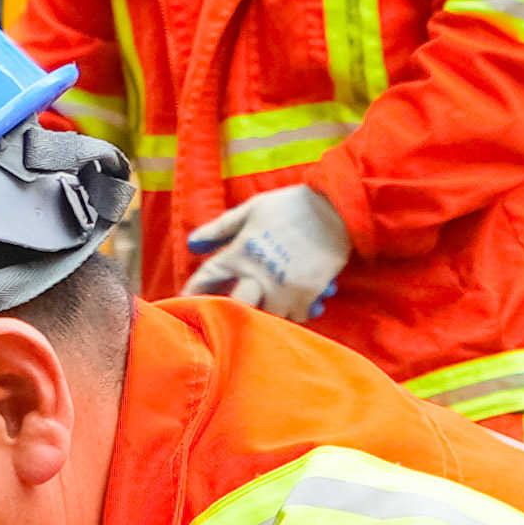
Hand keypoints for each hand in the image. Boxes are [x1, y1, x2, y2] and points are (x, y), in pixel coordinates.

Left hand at [183, 185, 350, 323]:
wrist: (337, 208)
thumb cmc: (291, 206)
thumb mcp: (251, 209)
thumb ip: (219, 228)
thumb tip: (191, 244)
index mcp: (241, 251)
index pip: (207, 278)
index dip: (194, 291)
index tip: (187, 301)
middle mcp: (258, 275)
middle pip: (233, 309)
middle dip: (228, 311)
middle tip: (229, 312)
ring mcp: (283, 289)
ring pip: (264, 318)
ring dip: (263, 312)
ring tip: (267, 303)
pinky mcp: (306, 296)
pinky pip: (294, 317)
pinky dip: (291, 312)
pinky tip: (293, 300)